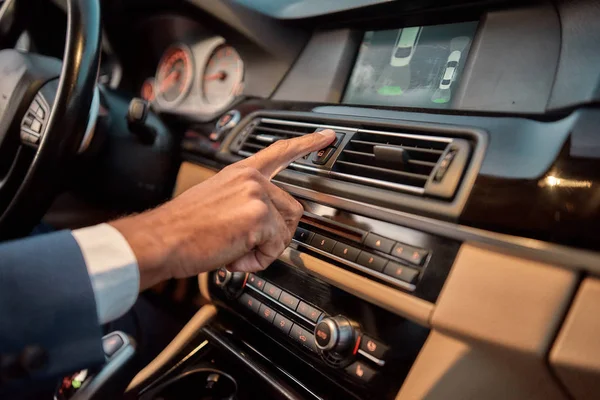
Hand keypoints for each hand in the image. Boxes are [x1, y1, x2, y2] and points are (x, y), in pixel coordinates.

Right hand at [110, 129, 336, 289]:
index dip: (307, 143)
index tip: (327, 135)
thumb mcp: (217, 203)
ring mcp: (256, 195)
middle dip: (274, 235)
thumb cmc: (183, 228)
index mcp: (241, 173)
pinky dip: (257, 261)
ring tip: (233, 248)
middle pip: (292, 211)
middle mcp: (251, 180)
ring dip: (263, 249)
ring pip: (284, 232)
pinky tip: (232, 255)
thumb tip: (265, 224)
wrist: (162, 239)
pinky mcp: (258, 216)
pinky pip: (275, 248)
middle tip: (243, 243)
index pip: (280, 152)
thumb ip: (245, 203)